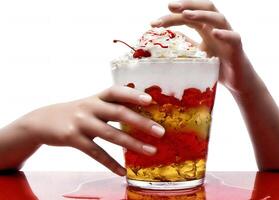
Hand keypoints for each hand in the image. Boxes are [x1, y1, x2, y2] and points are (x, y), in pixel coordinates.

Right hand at [11, 86, 164, 175]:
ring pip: (111, 134)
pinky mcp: (73, 138)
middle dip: (141, 122)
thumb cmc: (75, 112)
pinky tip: (122, 171)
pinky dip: (111, 163)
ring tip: (151, 151)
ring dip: (133, 144)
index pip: (116, 91)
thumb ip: (111, 105)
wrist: (42, 121)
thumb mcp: (91, 104)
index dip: (133, 94)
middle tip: (160, 132)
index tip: (150, 100)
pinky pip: (96, 153)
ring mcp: (81, 123)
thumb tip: (139, 109)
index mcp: (96, 97)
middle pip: (119, 113)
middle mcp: (89, 107)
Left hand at [151, 0, 255, 93]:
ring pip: (218, 18)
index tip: (153, 23)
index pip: (188, 17)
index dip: (171, 17)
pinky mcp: (237, 48)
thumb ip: (186, 45)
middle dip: (187, 4)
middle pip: (205, 8)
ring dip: (202, 15)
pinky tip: (215, 33)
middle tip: (170, 6)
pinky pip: (233, 37)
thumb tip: (166, 42)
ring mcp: (228, 36)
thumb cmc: (216, 65)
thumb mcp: (196, 54)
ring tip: (186, 14)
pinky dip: (225, 34)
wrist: (236, 81)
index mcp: (205, 29)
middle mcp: (217, 28)